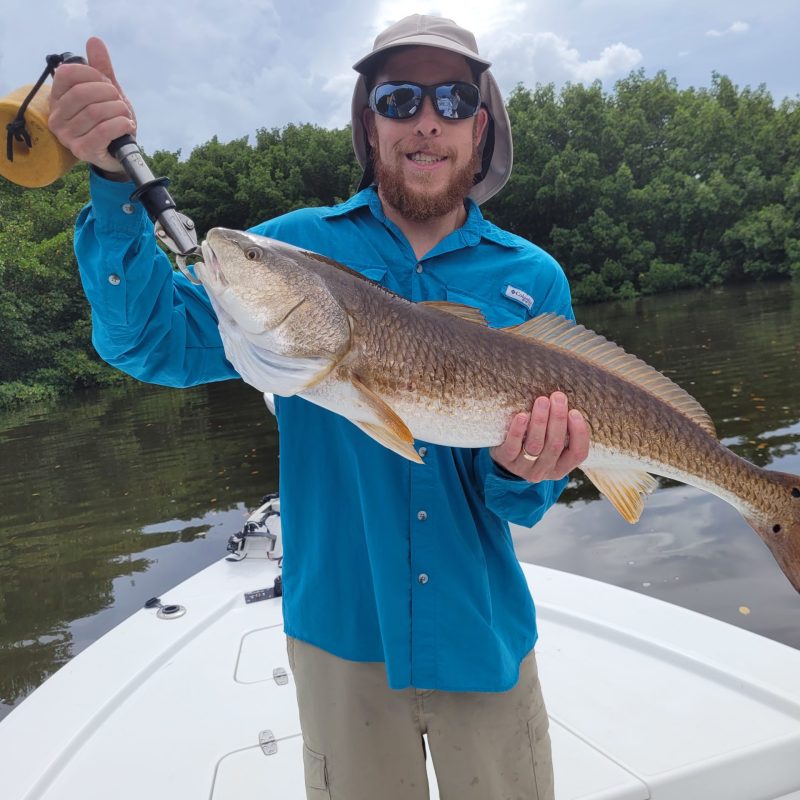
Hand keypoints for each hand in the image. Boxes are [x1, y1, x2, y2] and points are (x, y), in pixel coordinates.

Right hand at [48, 37, 136, 176]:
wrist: (118, 154)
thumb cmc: (109, 120)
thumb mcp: (106, 92)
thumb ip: (101, 68)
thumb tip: (94, 41)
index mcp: (56, 98)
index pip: (67, 74)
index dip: (92, 74)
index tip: (107, 83)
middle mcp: (56, 117)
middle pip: (83, 93)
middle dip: (109, 94)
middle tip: (120, 102)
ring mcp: (67, 136)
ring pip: (95, 112)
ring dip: (118, 110)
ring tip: (125, 115)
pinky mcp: (82, 150)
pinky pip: (103, 130)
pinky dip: (121, 124)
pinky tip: (127, 125)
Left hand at [490, 392, 589, 481]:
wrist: (505, 459)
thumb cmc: (534, 442)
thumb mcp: (550, 442)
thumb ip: (560, 429)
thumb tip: (566, 401)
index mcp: (561, 467)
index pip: (578, 453)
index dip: (579, 433)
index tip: (574, 412)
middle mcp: (544, 470)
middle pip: (555, 445)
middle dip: (558, 419)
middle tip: (558, 397)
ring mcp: (524, 467)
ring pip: (535, 445)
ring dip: (540, 421)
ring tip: (542, 401)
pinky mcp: (507, 461)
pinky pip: (513, 447)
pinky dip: (518, 431)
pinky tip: (522, 416)